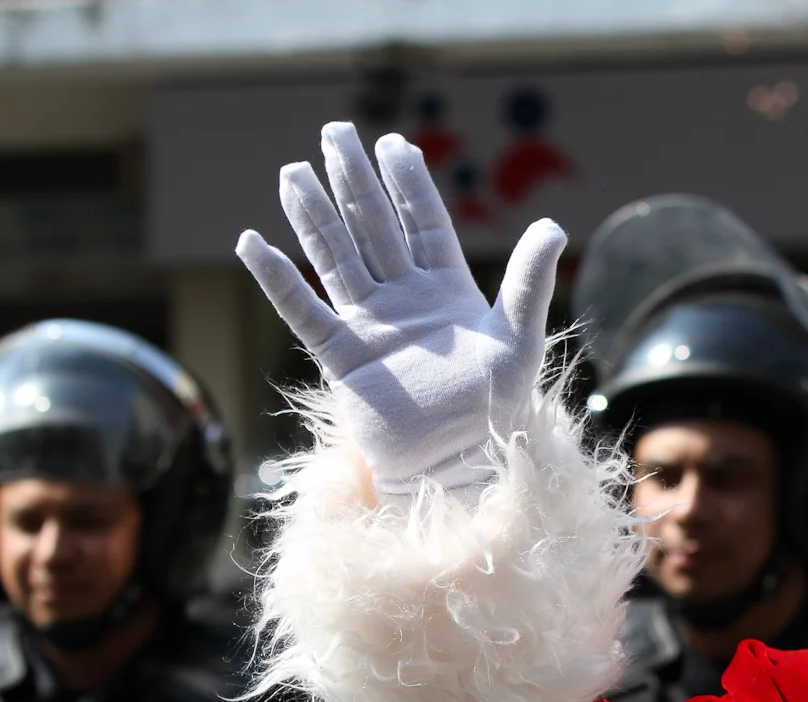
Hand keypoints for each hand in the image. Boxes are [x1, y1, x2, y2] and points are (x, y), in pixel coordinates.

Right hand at [236, 122, 566, 494]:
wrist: (458, 463)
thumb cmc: (495, 409)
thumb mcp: (518, 338)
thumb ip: (529, 282)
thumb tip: (554, 226)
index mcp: (447, 290)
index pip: (422, 222)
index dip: (407, 183)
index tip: (393, 143)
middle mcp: (404, 301)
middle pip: (372, 227)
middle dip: (353, 181)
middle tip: (333, 133)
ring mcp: (371, 326)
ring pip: (335, 258)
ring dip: (314, 216)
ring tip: (293, 172)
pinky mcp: (342, 357)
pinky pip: (303, 310)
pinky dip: (278, 279)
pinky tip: (253, 244)